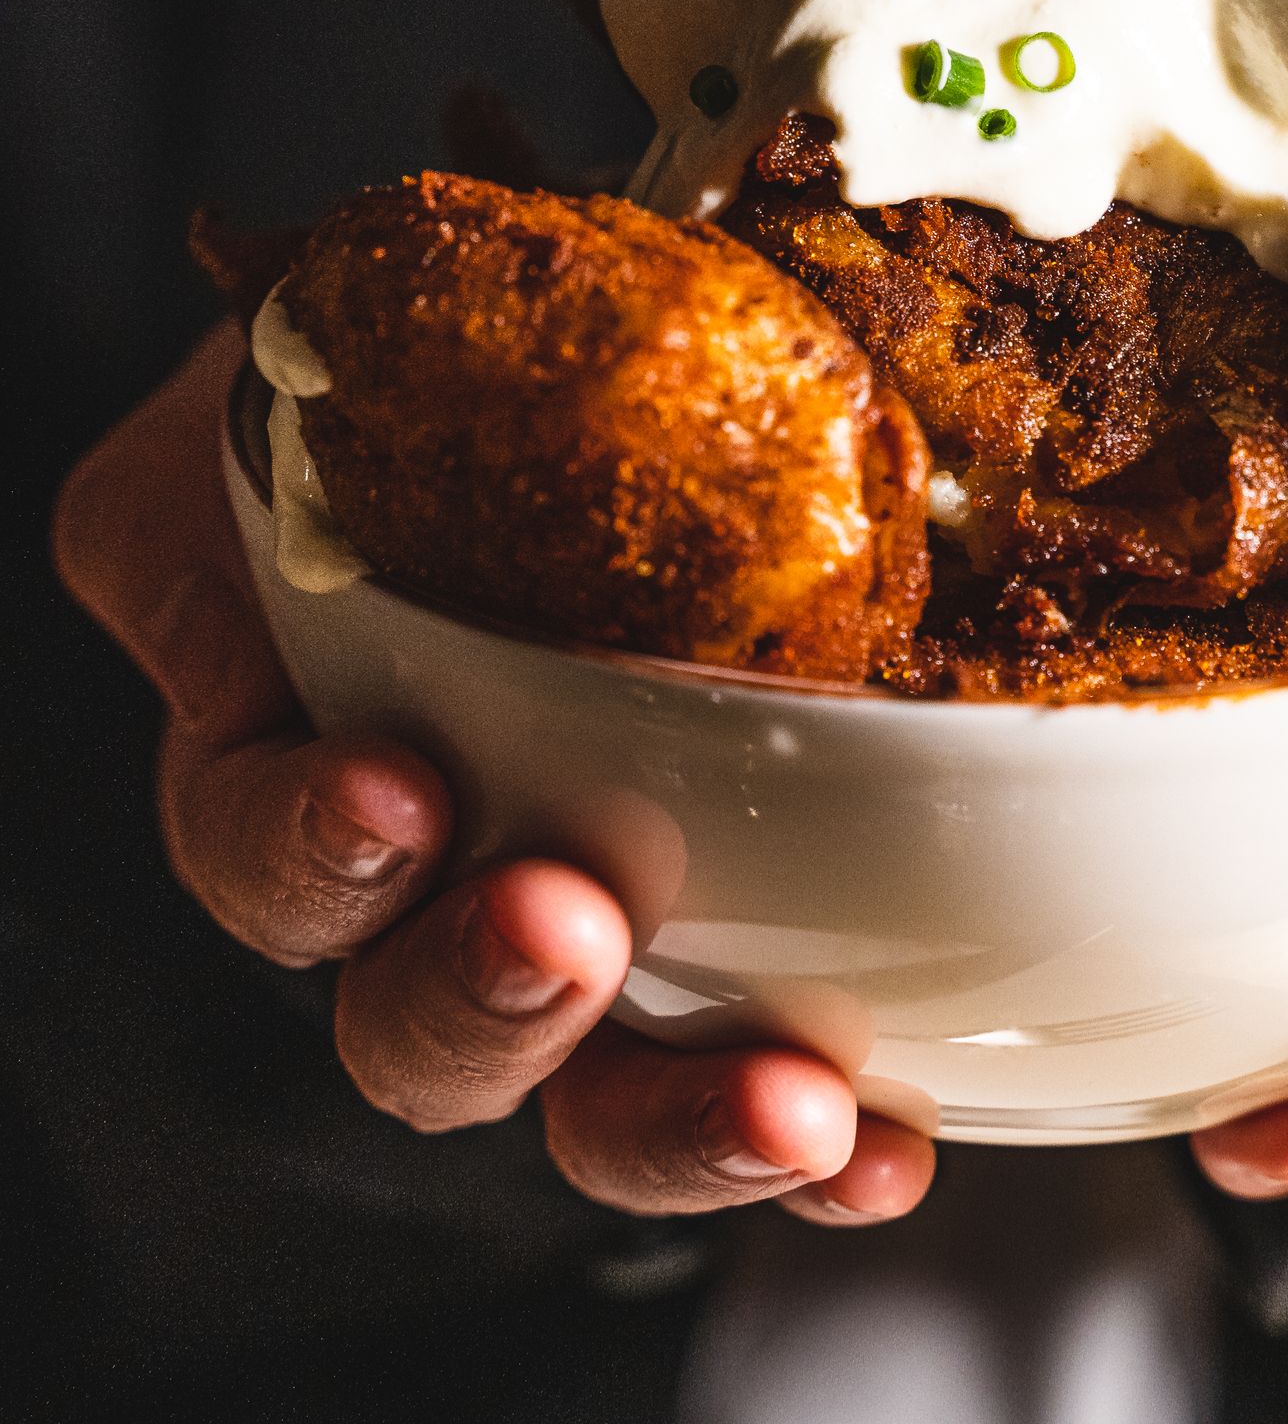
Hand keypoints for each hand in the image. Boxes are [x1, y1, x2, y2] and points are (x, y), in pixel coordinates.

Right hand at [53, 327, 933, 1229]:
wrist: (583, 375)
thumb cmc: (455, 358)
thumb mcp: (339, 341)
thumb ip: (286, 358)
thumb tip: (296, 278)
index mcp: (308, 739)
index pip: (258, 840)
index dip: (306, 849)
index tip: (395, 786)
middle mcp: (442, 873)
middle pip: (411, 1024)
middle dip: (480, 1001)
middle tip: (567, 926)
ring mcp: (600, 931)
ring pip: (593, 1094)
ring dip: (677, 1116)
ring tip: (789, 1099)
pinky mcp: (748, 959)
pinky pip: (767, 1080)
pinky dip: (831, 1144)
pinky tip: (893, 1142)